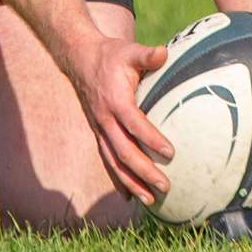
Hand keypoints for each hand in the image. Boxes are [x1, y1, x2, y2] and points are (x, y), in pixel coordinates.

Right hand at [69, 36, 172, 205]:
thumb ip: (147, 55)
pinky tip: (131, 195)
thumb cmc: (110, 56)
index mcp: (115, 100)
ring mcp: (100, 128)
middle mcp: (105, 119)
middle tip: (165, 186)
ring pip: (114, 161)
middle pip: (123, 151)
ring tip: (150, 200)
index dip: (151, 138)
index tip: (170, 152)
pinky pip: (108, 159)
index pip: (134, 123)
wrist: (81, 59)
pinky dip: (119, 178)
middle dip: (144, 171)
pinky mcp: (99, 133)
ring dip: (131, 182)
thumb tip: (164, 53)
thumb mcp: (128, 51)